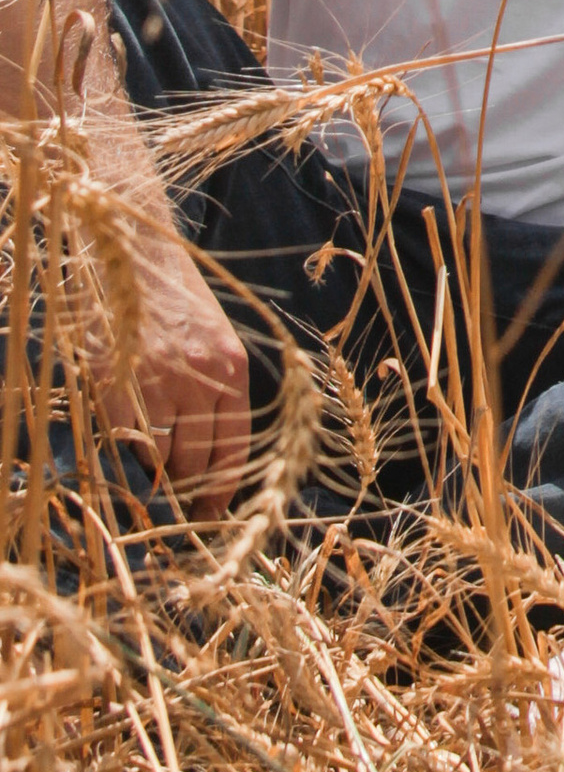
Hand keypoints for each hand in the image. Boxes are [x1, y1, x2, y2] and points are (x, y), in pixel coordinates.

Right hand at [88, 247, 252, 500]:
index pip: (234, 449)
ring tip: (149, 447)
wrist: (137, 256)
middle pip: (198, 463)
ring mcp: (161, 381)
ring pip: (161, 457)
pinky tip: (128, 429)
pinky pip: (128, 439)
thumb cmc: (175, 302)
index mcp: (232, 369)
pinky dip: (128, 446)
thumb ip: (215, 393)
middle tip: (174, 496)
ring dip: (154, 465)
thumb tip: (209, 458)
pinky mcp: (121, 381)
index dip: (221, 490)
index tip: (211, 515)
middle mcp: (203, 378)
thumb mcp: (212, 342)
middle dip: (186, 487)